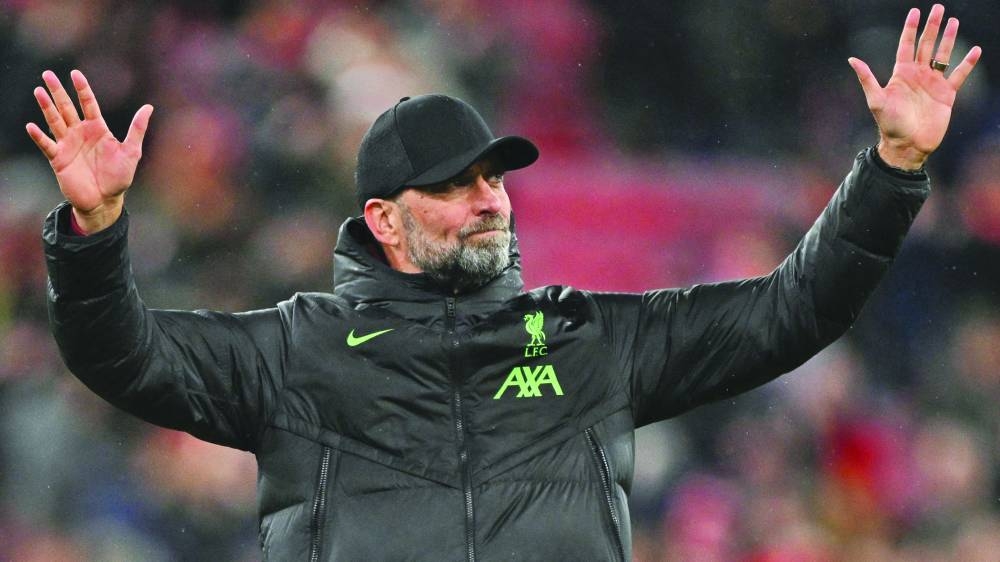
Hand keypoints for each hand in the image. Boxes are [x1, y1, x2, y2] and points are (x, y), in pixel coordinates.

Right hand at [26, 70, 152, 232]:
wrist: (105, 200)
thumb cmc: (119, 177)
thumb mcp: (131, 151)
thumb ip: (137, 129)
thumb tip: (149, 107)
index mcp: (98, 129)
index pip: (88, 103)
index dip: (82, 89)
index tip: (75, 73)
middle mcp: (80, 133)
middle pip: (67, 108)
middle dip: (58, 91)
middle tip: (48, 74)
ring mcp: (68, 145)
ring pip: (55, 121)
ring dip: (46, 107)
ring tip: (38, 91)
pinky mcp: (58, 159)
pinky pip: (46, 145)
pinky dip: (39, 136)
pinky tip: (32, 126)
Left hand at [848, 4, 980, 169]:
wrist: (907, 145)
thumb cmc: (889, 125)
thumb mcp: (876, 100)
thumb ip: (867, 78)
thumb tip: (852, 59)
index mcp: (901, 74)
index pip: (906, 45)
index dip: (910, 28)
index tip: (915, 11)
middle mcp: (917, 75)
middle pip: (926, 45)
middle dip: (932, 26)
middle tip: (938, 8)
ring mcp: (933, 83)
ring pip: (943, 55)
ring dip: (949, 39)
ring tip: (954, 21)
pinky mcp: (947, 94)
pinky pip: (959, 74)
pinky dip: (967, 63)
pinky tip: (974, 50)